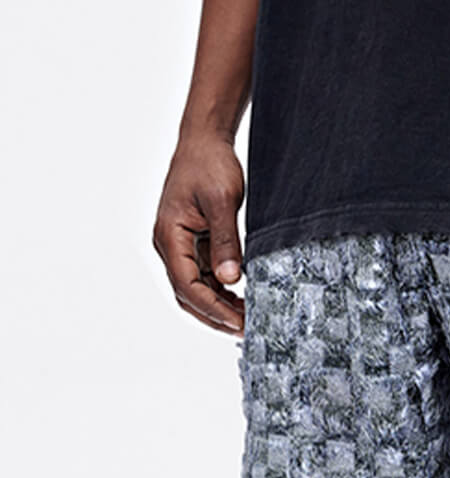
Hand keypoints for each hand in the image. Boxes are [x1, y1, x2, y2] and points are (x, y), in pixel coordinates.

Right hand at [152, 133, 245, 334]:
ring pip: (196, 290)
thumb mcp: (221, 202)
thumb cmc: (209, 163)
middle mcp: (169, 245)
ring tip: (246, 318)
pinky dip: (221, 293)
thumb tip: (230, 279)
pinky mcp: (193, 246)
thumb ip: (226, 242)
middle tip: (245, 329)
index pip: (187, 286)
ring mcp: (180, 247)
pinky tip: (241, 299)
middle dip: (215, 316)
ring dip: (219, 307)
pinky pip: (204, 278)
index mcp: (169, 236)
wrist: (205, 141)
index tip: (238, 322)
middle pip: (187, 296)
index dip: (213, 308)